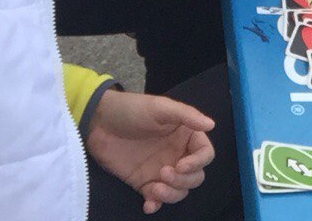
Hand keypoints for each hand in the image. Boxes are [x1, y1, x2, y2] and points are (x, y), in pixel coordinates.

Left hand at [85, 89, 215, 214]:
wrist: (99, 122)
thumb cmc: (133, 110)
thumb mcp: (161, 108)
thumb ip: (187, 115)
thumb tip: (212, 125)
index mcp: (186, 136)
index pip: (205, 154)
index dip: (198, 162)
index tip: (181, 165)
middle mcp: (177, 154)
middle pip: (195, 176)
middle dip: (184, 180)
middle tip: (164, 173)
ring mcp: (161, 170)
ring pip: (179, 191)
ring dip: (172, 195)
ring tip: (155, 189)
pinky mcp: (143, 183)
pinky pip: (156, 199)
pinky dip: (155, 205)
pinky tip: (148, 204)